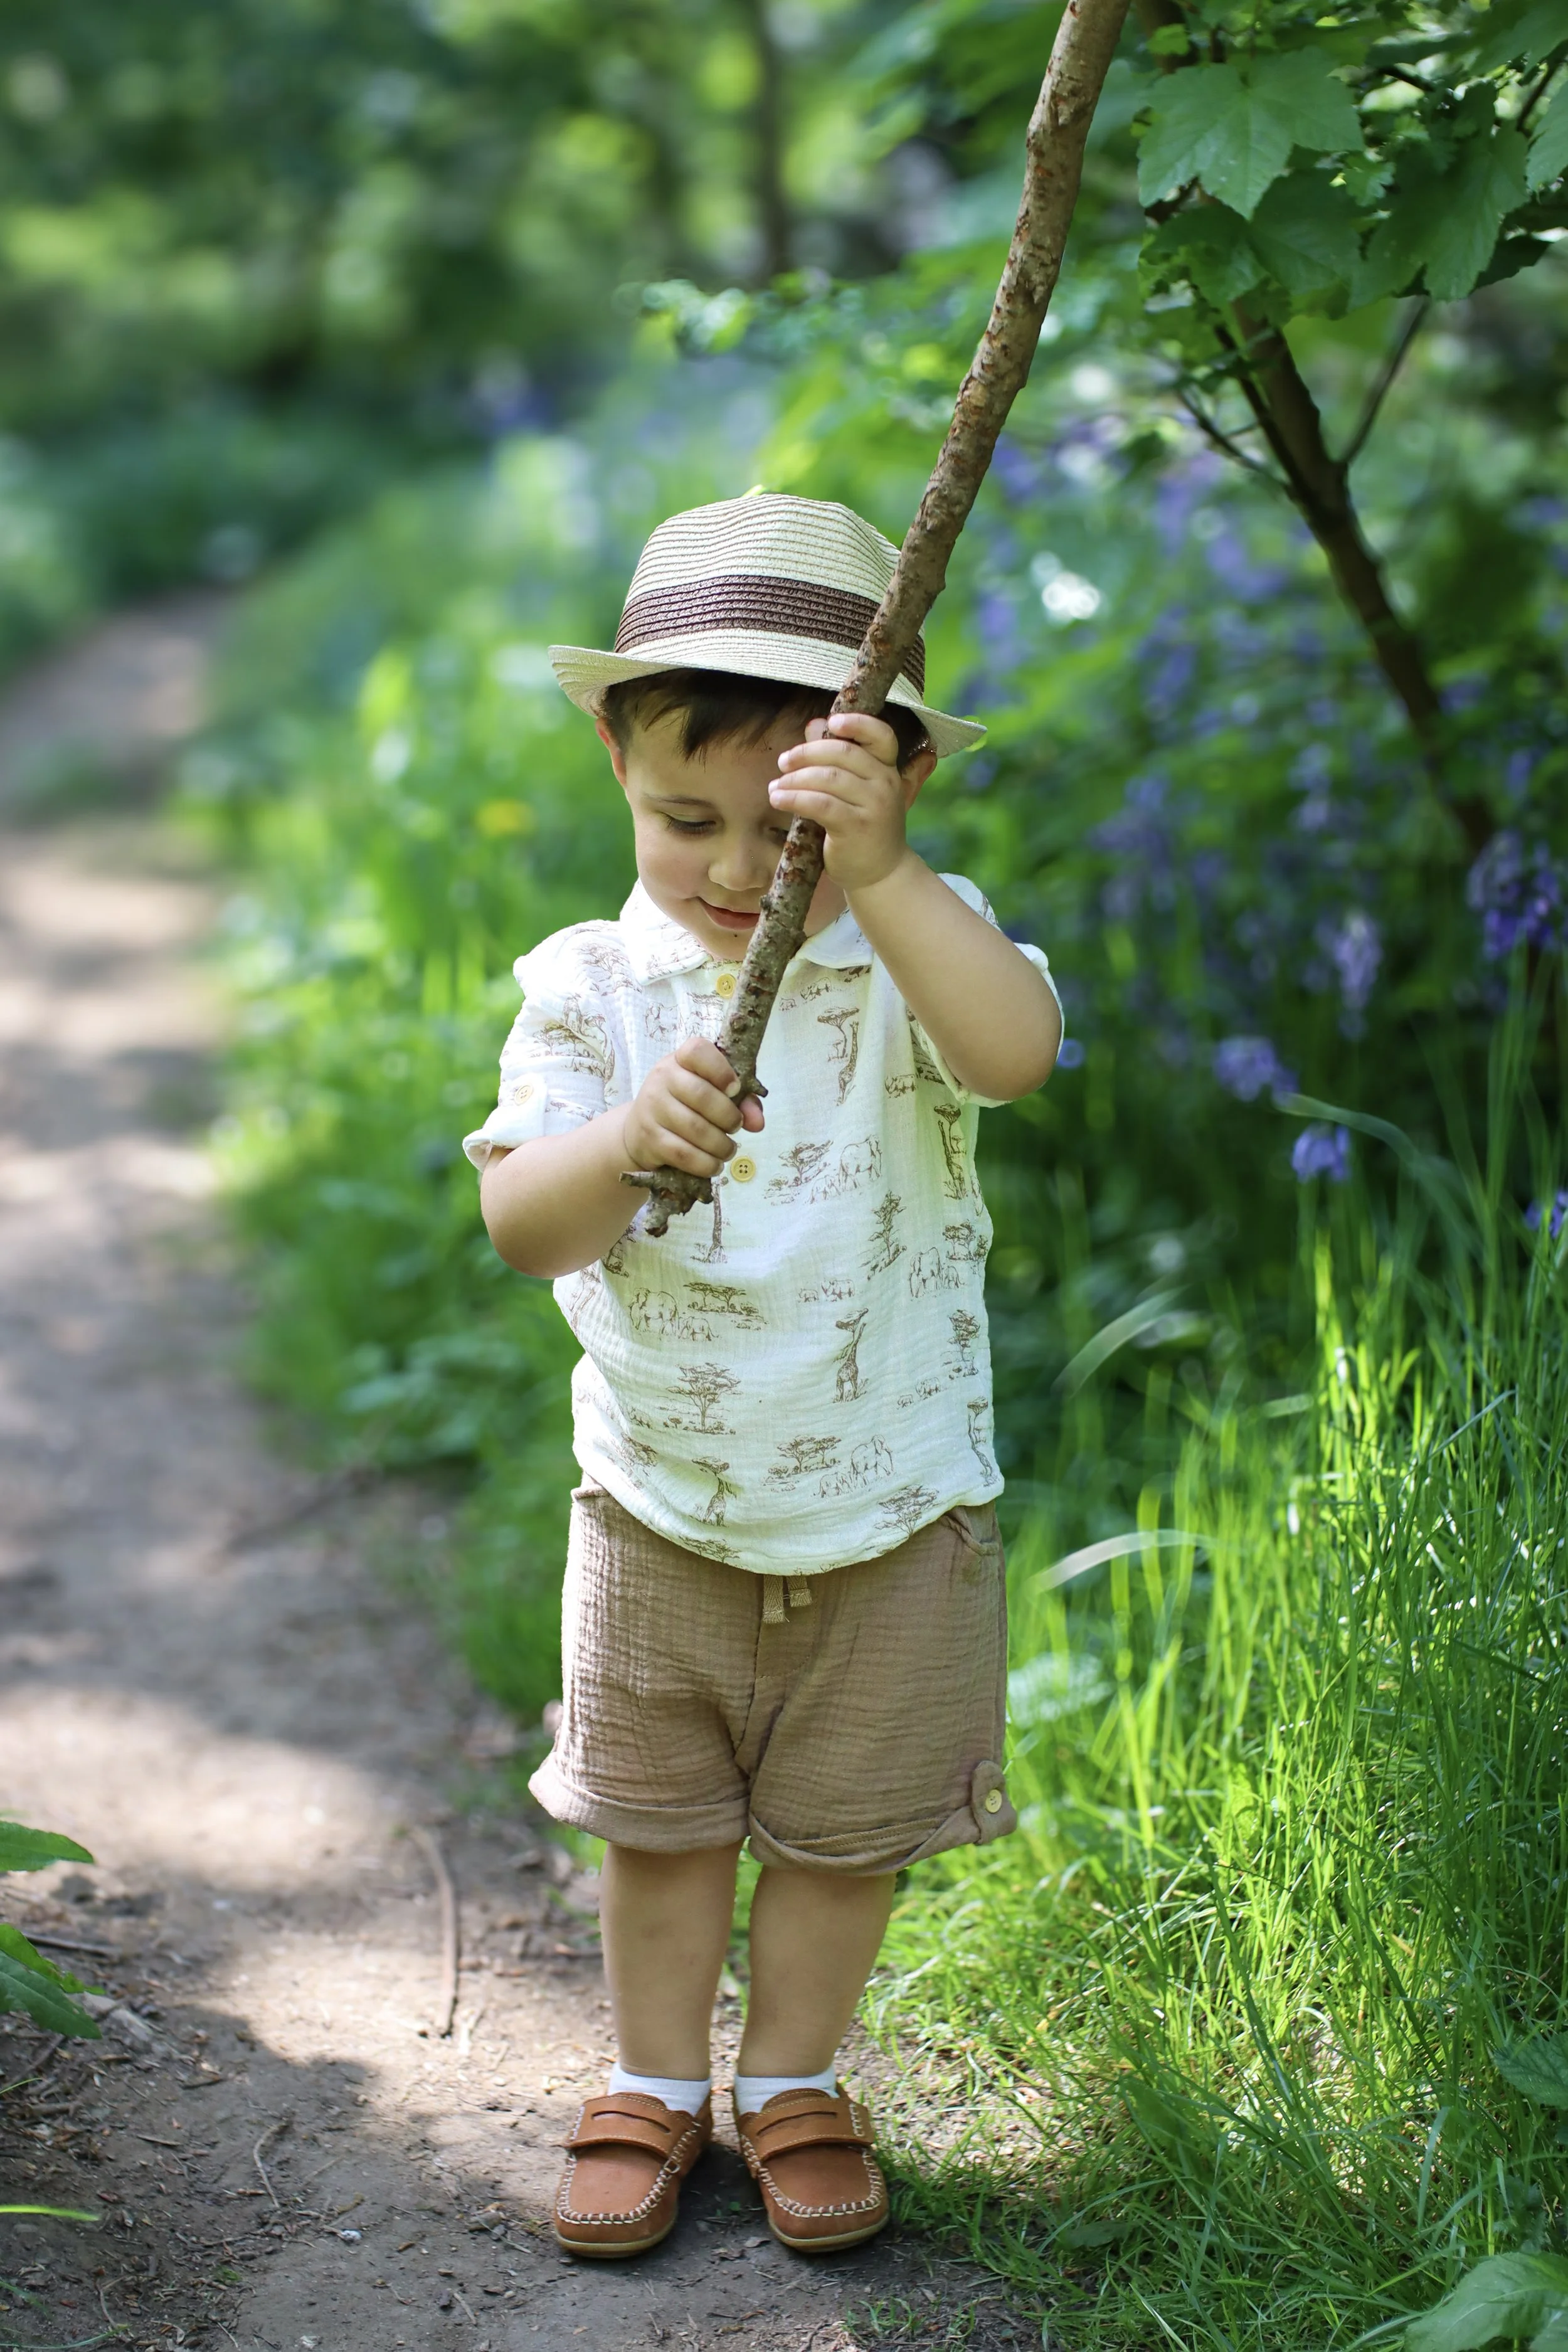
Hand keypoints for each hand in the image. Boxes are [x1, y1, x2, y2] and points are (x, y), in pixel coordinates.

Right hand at [620, 1036, 764, 1177]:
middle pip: (702, 1095)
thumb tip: (757, 1122)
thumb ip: (742, 1100)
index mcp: (680, 1059)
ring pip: (695, 1129)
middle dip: (728, 1116)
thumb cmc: (684, 1104)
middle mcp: (662, 1079)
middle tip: (735, 1127)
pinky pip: (684, 1153)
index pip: (697, 1051)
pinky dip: (706, 1164)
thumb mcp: (712, 1091)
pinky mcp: (648, 1138)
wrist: (639, 1129)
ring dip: (721, 1145)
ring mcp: (652, 1108)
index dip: (721, 1070)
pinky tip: (714, 1165)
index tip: (735, 1089)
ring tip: (728, 1149)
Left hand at [769, 712, 917, 893]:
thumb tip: (815, 725)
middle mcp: (886, 783)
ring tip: (775, 787)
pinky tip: (778, 799)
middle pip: (843, 753)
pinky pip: (820, 804)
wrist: (881, 874)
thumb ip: (838, 759)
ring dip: (794, 779)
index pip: (881, 735)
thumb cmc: (864, 829)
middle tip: (784, 762)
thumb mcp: (858, 792)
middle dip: (807, 754)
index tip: (832, 721)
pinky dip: (794, 798)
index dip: (857, 723)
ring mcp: (874, 805)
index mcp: (888, 768)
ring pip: (828, 778)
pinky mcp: (857, 827)